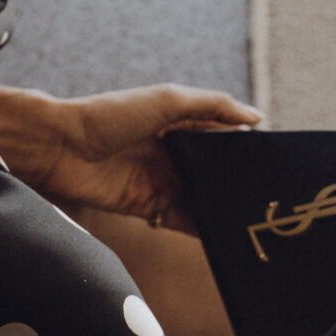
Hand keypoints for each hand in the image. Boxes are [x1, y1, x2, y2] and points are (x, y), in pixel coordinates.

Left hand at [0, 83, 260, 232]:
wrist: (58, 146)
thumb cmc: (108, 114)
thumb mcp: (166, 99)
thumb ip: (212, 105)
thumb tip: (256, 118)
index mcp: (178, 123)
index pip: (222, 137)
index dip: (246, 150)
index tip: (276, 164)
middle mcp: (171, 152)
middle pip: (214, 172)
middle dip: (238, 184)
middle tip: (272, 198)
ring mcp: (159, 180)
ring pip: (201, 198)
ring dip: (222, 209)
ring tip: (255, 221)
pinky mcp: (145, 206)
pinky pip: (180, 220)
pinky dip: (200, 228)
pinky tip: (224, 236)